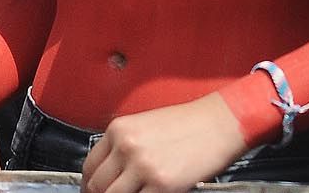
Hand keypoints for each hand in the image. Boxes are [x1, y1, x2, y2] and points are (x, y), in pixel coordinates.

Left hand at [81, 93, 247, 192]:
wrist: (220, 123)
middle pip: (97, 186)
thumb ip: (124, 147)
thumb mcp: (145, 126)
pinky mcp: (162, 184)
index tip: (92, 191)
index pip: (89, 166)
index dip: (88, 185)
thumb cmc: (188, 123)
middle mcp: (127, 147)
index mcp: (119, 130)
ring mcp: (143, 167)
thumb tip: (111, 174)